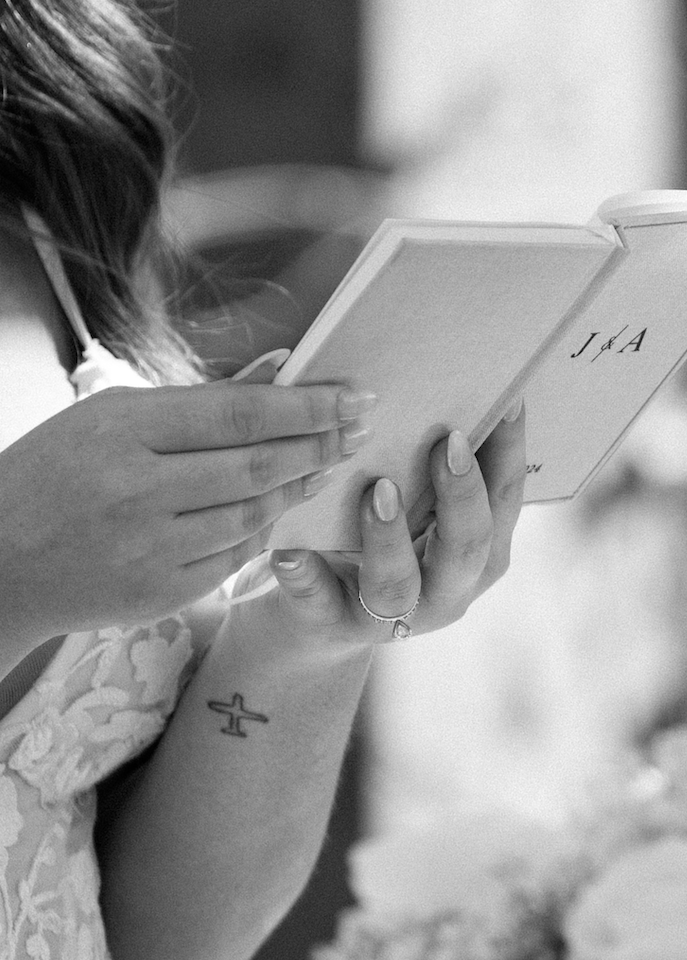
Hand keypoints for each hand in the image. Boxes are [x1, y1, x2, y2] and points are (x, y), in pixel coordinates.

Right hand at [0, 381, 375, 644]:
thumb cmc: (54, 474)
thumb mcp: (110, 416)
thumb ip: (198, 398)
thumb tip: (280, 367)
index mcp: (124, 430)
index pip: (240, 413)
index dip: (308, 405)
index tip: (355, 394)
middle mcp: (139, 489)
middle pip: (259, 464)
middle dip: (322, 443)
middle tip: (359, 427)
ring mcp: (151, 548)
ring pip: (256, 512)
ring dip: (302, 484)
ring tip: (330, 460)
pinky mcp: (161, 592)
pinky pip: (236, 556)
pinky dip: (268, 526)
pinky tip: (286, 502)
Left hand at [227, 403, 526, 659]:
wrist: (317, 619)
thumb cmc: (377, 536)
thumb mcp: (416, 501)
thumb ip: (432, 457)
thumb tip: (437, 373)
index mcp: (478, 549)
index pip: (506, 497)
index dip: (511, 450)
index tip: (507, 400)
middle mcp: (447, 588)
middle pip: (469, 546)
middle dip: (462, 494)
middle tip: (447, 442)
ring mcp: (391, 615)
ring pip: (397, 585)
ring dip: (388, 537)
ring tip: (376, 491)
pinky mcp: (331, 624)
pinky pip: (319, 605)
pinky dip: (304, 578)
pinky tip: (288, 550)